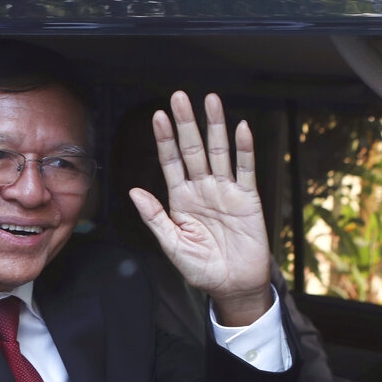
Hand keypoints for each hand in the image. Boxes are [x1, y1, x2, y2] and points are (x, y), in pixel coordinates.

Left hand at [129, 92, 271, 325]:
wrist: (232, 285)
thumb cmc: (201, 268)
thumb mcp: (172, 244)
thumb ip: (154, 217)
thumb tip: (133, 191)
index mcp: (181, 199)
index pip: (171, 162)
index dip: (165, 139)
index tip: (158, 116)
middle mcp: (202, 189)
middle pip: (193, 149)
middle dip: (186, 123)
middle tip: (179, 96)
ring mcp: (226, 191)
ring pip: (219, 152)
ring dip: (215, 126)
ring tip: (210, 100)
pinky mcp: (248, 198)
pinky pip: (246, 169)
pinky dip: (245, 149)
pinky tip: (241, 128)